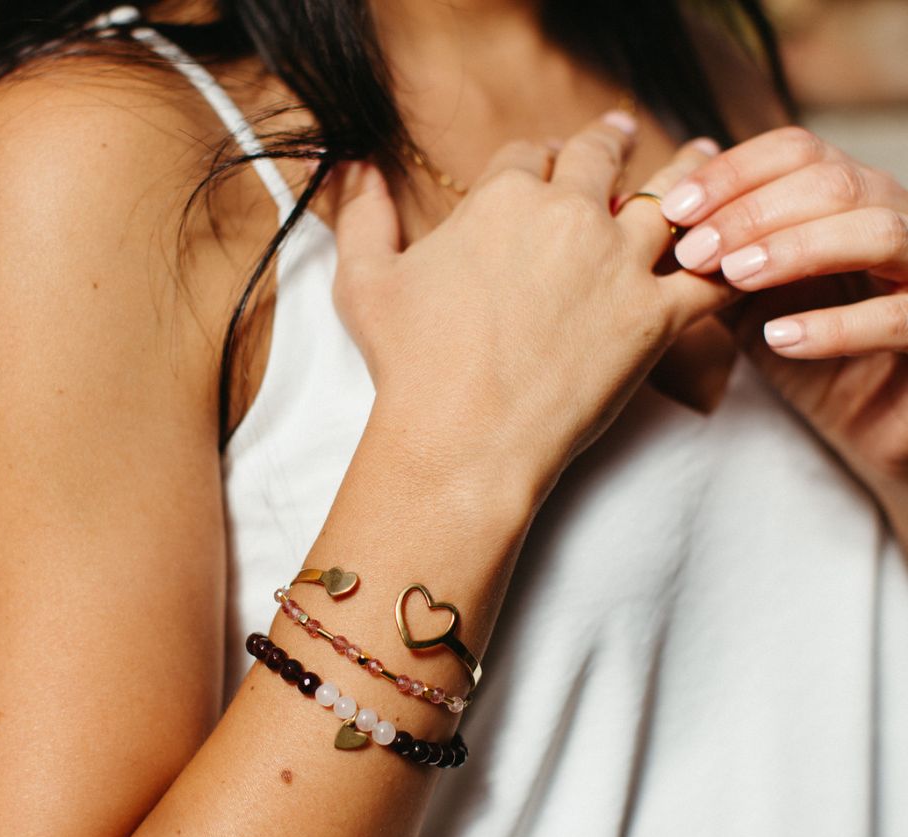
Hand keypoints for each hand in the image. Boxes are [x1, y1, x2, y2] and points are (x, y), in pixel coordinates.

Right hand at [333, 115, 730, 511]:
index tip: (542, 163)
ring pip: (672, 200)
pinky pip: (709, 278)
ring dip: (691, 175)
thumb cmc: (408, 366)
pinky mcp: (655, 319)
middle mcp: (568, 216)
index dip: (536, 158)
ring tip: (706, 159)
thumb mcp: (364, 283)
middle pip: (600, 161)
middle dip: (608, 144)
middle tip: (620, 137)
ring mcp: (618, 265)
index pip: (527, 156)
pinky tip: (741, 250)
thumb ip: (362, 217)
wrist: (462, 439)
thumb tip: (356, 168)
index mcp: (502, 199)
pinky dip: (729, 260)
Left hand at [659, 126, 907, 494]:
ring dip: (795, 249)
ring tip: (734, 278)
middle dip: (752, 212)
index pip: (796, 151)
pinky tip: (778, 337)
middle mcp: (890, 217)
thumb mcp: (746, 297)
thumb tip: (641, 230)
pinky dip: (837, 325)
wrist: (868, 419)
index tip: (673, 207)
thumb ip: (714, 259)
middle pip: (832, 182)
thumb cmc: (805, 351)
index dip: (733, 172)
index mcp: (845, 198)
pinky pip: (900, 316)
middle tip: (690, 252)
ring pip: (876, 232)